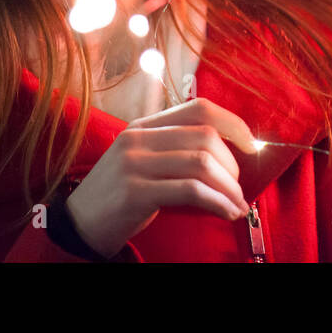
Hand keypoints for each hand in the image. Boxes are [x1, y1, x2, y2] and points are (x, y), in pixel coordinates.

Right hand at [64, 97, 256, 257]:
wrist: (79, 224)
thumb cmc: (120, 196)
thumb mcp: (144, 162)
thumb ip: (175, 150)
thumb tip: (229, 155)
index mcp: (143, 126)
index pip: (198, 108)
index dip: (232, 123)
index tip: (252, 145)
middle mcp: (138, 138)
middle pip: (205, 137)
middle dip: (233, 166)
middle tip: (238, 189)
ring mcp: (134, 163)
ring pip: (202, 163)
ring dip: (229, 188)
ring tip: (237, 205)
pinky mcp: (135, 192)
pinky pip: (190, 191)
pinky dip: (217, 202)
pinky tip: (226, 212)